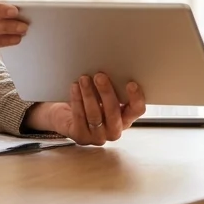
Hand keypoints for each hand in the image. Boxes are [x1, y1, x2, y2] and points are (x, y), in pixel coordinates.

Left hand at [23, 73, 145, 145]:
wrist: (66, 116)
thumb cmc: (90, 101)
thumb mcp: (103, 94)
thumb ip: (111, 86)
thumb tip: (111, 65)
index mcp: (125, 118)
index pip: (137, 110)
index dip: (136, 98)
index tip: (131, 83)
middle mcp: (114, 130)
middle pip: (113, 113)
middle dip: (106, 93)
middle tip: (100, 76)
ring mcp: (98, 136)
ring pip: (95, 115)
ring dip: (89, 95)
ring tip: (84, 79)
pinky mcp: (81, 137)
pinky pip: (80, 118)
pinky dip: (77, 101)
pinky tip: (74, 87)